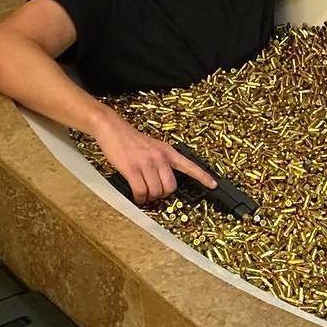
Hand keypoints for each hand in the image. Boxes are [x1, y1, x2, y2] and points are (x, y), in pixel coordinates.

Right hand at [91, 110, 215, 204]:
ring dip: (148, 197)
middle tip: (154, 193)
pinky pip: (141, 192)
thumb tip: (165, 182)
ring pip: (155, 192)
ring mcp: (146, 163)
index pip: (190, 166)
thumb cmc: (131, 140)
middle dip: (162, 195)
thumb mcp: (154, 147)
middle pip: (170, 187)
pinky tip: (136, 195)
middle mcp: (160, 157)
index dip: (203, 177)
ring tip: (142, 193)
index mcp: (168, 152)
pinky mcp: (132, 169)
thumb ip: (163, 162)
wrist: (113, 129)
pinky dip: (139, 198)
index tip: (213, 185)